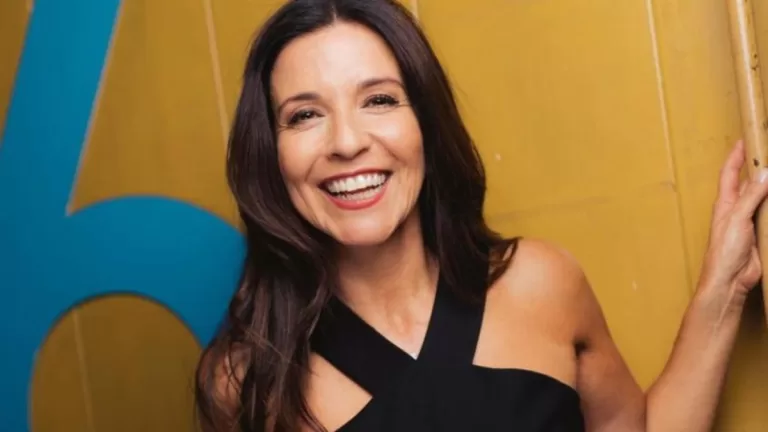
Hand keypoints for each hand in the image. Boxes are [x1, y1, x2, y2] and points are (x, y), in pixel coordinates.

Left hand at [698, 140, 767, 306]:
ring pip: (764, 198)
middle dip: (761, 169)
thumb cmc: (724, 250)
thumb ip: (751, 197)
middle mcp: (737, 208)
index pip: (729, 173)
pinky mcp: (762, 233)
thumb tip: (765, 173)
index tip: (744, 140)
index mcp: (725, 202)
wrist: (731, 279)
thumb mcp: (737, 218)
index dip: (736, 156)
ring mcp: (750, 220)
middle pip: (751, 183)